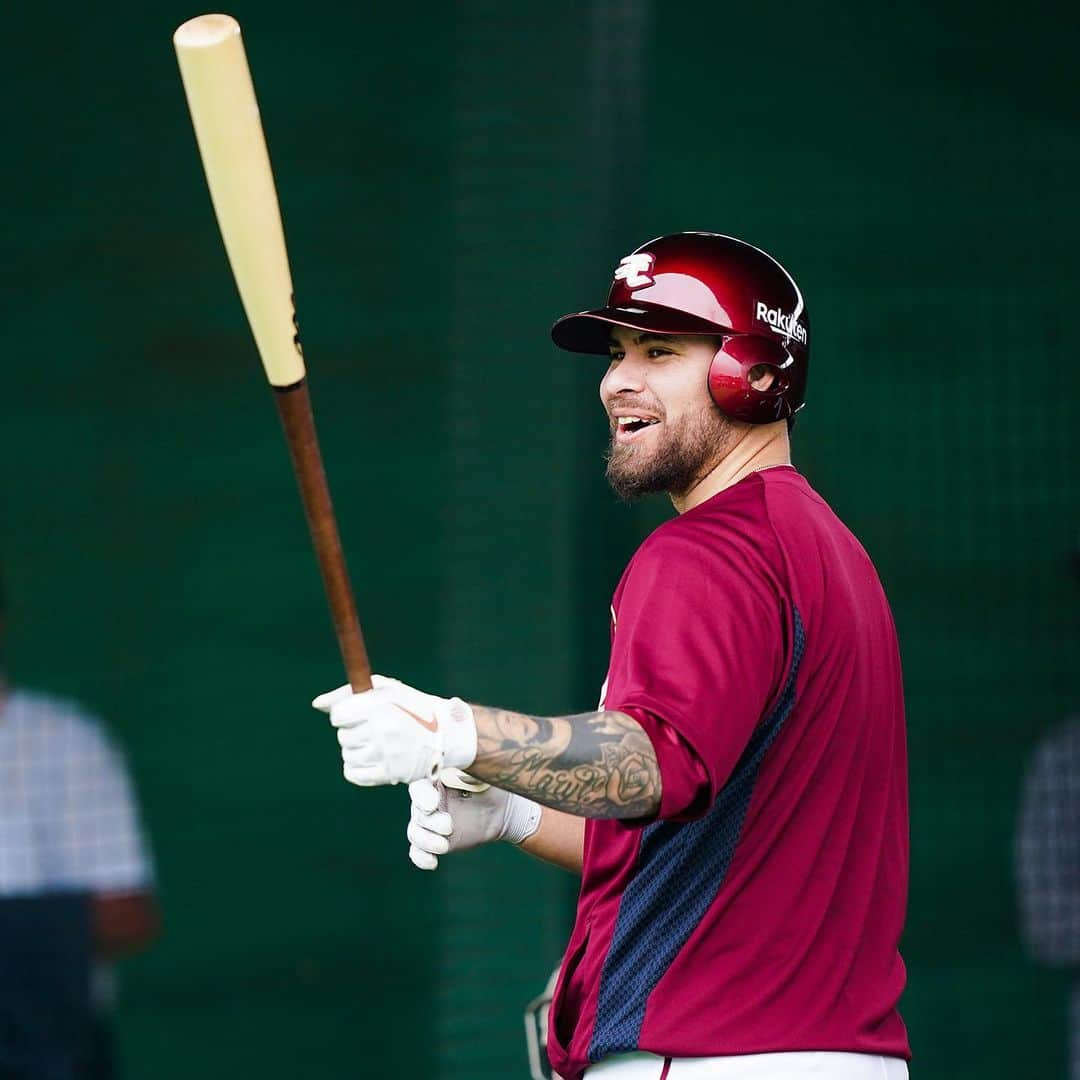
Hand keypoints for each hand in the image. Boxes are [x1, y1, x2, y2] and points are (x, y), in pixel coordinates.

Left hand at [312, 675, 476, 786]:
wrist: (445, 733)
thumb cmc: (411, 707)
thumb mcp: (385, 690)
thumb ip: (348, 694)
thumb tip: (317, 704)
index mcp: (382, 706)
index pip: (339, 715)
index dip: (344, 713)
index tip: (357, 713)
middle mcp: (383, 730)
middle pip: (343, 736)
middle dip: (353, 731)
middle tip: (373, 727)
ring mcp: (387, 754)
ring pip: (347, 754)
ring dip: (355, 749)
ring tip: (375, 742)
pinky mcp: (390, 774)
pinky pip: (353, 774)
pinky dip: (356, 767)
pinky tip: (370, 758)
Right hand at [406, 769, 541, 870]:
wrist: (503, 809)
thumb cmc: (492, 784)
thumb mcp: (484, 774)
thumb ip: (471, 769)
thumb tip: (462, 767)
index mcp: (435, 779)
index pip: (419, 785)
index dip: (422, 796)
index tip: (434, 803)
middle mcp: (428, 799)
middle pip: (416, 811)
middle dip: (429, 822)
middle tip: (449, 826)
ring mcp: (429, 821)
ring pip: (415, 832)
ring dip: (426, 841)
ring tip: (444, 845)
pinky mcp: (434, 840)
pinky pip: (418, 850)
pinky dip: (421, 857)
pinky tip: (432, 863)